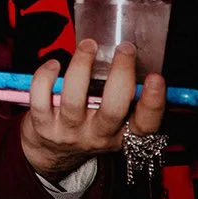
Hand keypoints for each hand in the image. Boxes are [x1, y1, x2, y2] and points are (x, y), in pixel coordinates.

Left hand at [20, 41, 166, 177]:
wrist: (51, 153)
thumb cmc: (88, 125)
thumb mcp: (114, 121)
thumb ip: (125, 97)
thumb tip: (133, 58)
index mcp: (123, 134)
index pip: (145, 125)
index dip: (153, 104)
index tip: (156, 78)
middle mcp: (99, 136)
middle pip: (112, 110)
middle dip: (121, 75)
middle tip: (125, 49)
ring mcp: (70, 132)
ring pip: (75, 100)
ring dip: (81, 67)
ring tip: (88, 45)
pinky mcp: (43, 126)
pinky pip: (41, 99)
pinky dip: (45, 77)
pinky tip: (54, 64)